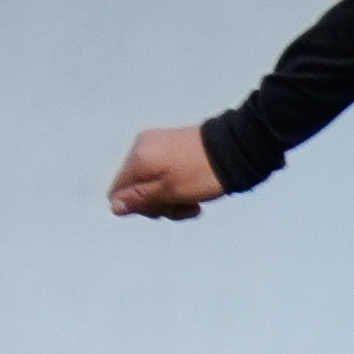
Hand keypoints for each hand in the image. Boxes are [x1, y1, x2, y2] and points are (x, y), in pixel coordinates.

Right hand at [108, 124, 226, 218]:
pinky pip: (166, 172)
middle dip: (158, 203)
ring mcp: (159, 144)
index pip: (118, 192)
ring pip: (153, 183)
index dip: (138, 207)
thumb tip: (115, 207)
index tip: (164, 209)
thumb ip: (140, 199)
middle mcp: (144, 147)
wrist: (239, 149)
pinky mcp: (174, 146)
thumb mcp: (170, 191)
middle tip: (184, 207)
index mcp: (138, 157)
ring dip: (171, 198)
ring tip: (194, 202)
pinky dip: (178, 186)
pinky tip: (196, 192)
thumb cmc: (205, 172)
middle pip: (135, 188)